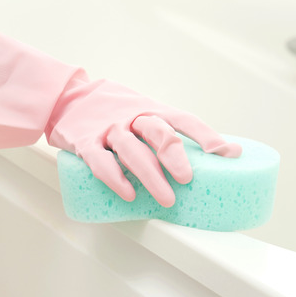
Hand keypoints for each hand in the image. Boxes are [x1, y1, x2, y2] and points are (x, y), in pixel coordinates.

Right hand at [45, 78, 240, 206]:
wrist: (67, 97)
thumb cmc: (114, 111)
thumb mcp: (141, 112)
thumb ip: (165, 132)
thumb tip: (204, 161)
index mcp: (152, 109)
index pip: (183, 119)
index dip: (206, 135)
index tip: (227, 153)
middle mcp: (133, 116)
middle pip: (158, 132)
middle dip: (175, 156)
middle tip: (187, 179)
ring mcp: (108, 128)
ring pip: (132, 150)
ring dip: (150, 175)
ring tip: (167, 198)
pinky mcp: (85, 141)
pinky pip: (100, 161)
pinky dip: (115, 178)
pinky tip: (128, 194)